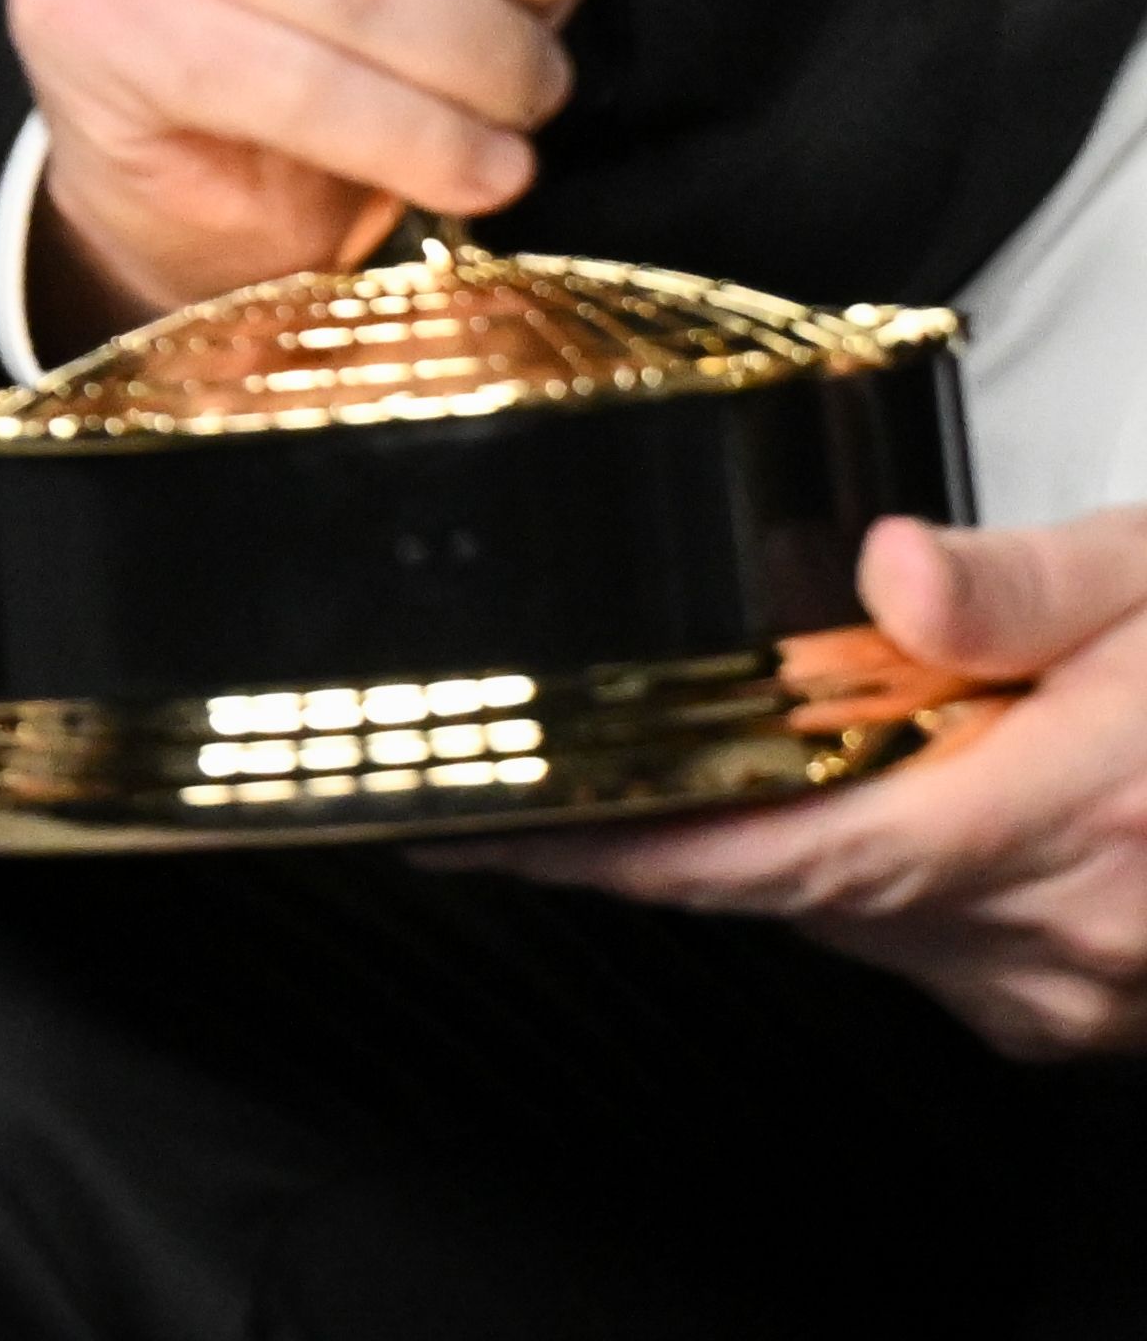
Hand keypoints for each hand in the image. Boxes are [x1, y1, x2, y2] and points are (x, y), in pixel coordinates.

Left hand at [534, 508, 1146, 1051]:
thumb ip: (1019, 584)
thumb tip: (892, 567)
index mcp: (1065, 820)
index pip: (787, 859)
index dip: (622, 854)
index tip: (488, 831)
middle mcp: (1063, 933)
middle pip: (802, 896)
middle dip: (677, 830)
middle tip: (551, 755)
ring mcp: (1079, 989)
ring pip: (860, 925)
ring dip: (786, 849)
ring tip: (707, 756)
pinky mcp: (1088, 1008)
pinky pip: (932, 951)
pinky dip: (877, 881)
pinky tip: (874, 800)